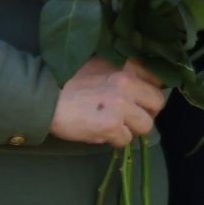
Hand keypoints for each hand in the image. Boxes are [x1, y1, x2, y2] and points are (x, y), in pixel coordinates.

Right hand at [48, 57, 165, 147]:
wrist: (46, 98)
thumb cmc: (70, 81)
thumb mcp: (101, 65)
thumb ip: (122, 71)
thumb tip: (141, 86)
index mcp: (127, 65)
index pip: (157, 80)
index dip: (149, 92)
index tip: (140, 99)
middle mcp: (128, 82)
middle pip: (157, 103)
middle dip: (146, 112)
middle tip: (131, 116)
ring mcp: (121, 104)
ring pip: (146, 125)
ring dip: (132, 129)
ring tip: (116, 126)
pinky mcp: (111, 125)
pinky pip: (126, 139)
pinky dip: (115, 140)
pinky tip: (102, 132)